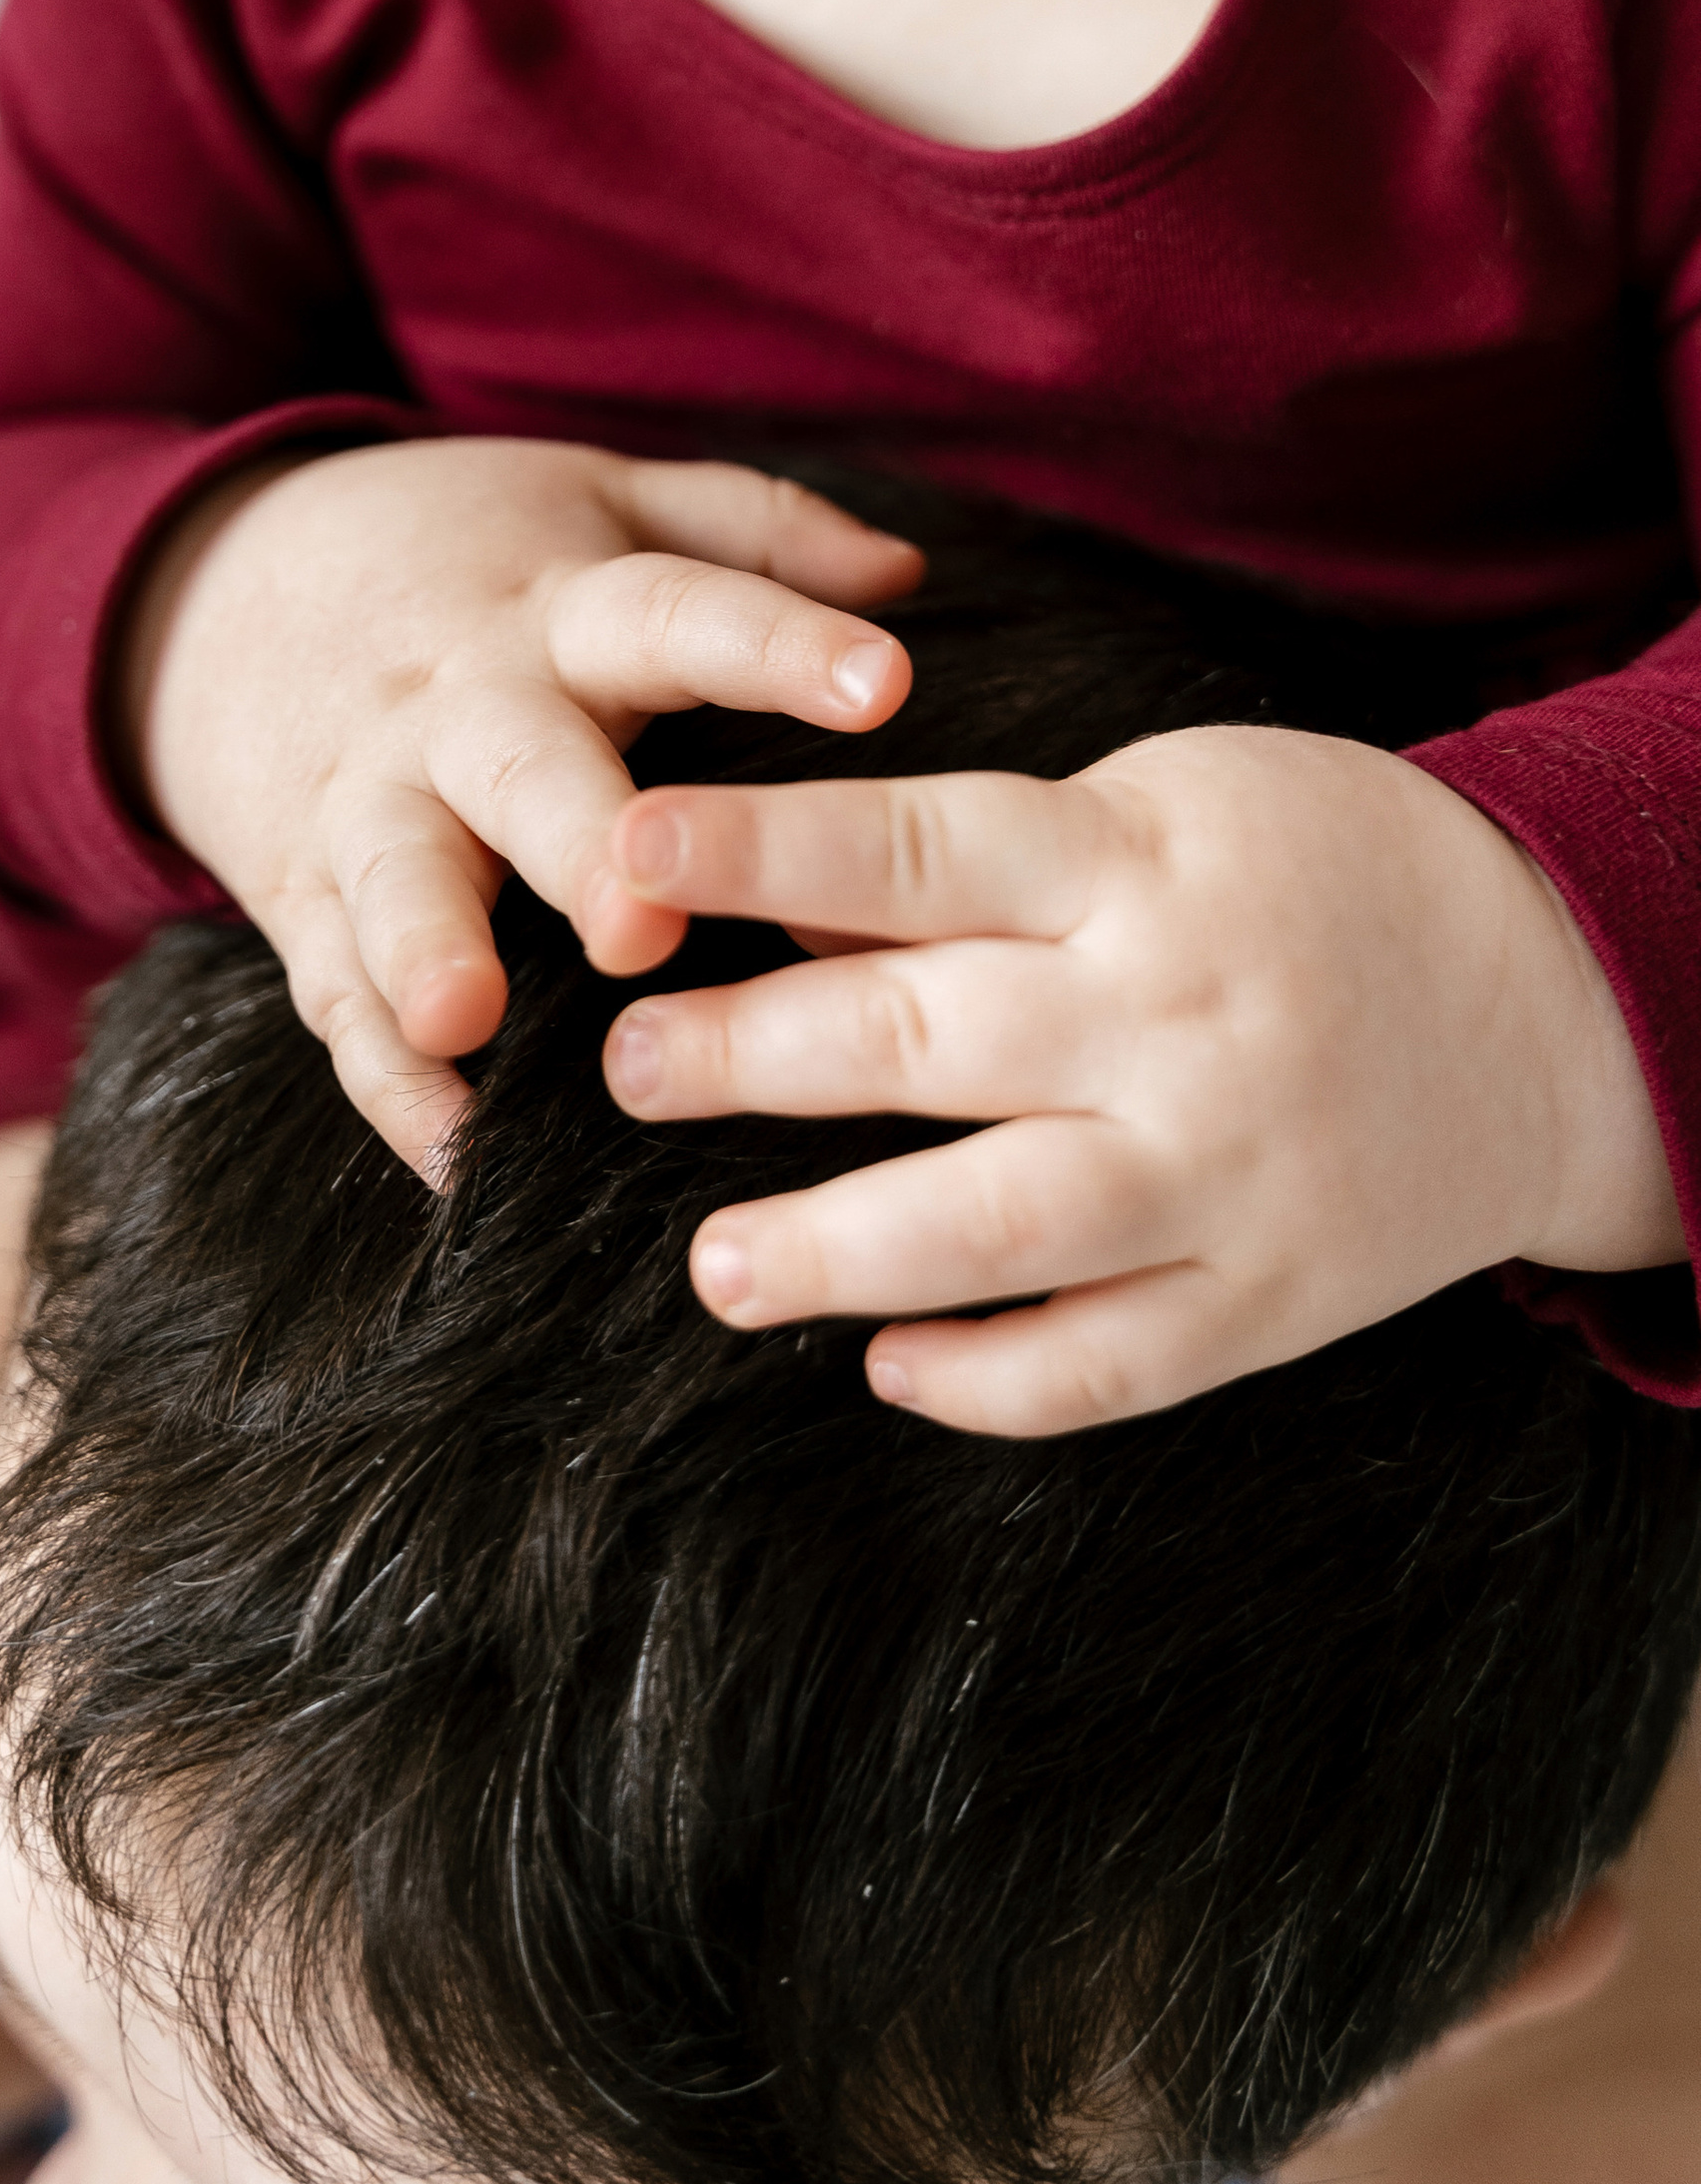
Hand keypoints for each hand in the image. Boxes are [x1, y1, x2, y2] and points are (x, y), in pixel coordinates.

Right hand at [128, 437, 922, 1162]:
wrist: (222, 588)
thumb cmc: (471, 561)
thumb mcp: (605, 500)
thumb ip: (757, 529)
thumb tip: (909, 574)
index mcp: (564, 606)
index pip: (676, 610)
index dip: (777, 644)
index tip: (884, 684)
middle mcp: (463, 706)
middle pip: (522, 762)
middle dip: (578, 838)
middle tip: (642, 922)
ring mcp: (372, 804)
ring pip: (398, 877)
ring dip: (427, 946)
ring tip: (462, 1020)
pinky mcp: (304, 898)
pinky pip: (336, 995)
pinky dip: (383, 1081)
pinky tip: (445, 1151)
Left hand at [601, 726, 1682, 1434]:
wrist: (1558, 995)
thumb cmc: (1302, 869)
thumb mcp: (1155, 804)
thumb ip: (977, 857)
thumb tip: (768, 908)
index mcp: (1132, 862)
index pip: (916, 846)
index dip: (761, 849)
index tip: (627, 846)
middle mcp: (1169, 1015)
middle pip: (928, 1038)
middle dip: (754, 1057)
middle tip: (625, 1068)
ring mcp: (1226, 1168)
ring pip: (1006, 1227)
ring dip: (844, 1254)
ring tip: (717, 1266)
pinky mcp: (1273, 1296)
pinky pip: (1113, 1362)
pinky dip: (992, 1379)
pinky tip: (887, 1367)